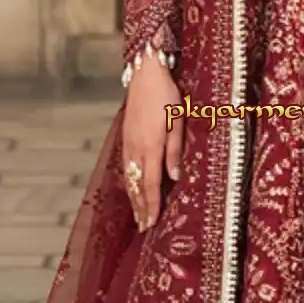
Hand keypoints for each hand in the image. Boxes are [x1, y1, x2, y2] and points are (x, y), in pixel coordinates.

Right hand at [122, 56, 183, 229]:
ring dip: (133, 198)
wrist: (145, 75)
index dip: (151, 205)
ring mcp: (128, 143)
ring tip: (138, 214)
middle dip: (140, 208)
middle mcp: (136, 148)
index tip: (151, 223)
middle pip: (136, 185)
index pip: (150, 183)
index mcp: (151, 146)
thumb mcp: (178, 122)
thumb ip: (175, 151)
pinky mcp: (125, 137)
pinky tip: (132, 188)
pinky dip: (128, 182)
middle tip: (143, 228)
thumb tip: (174, 177)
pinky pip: (125, 166)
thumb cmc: (167, 96)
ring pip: (128, 177)